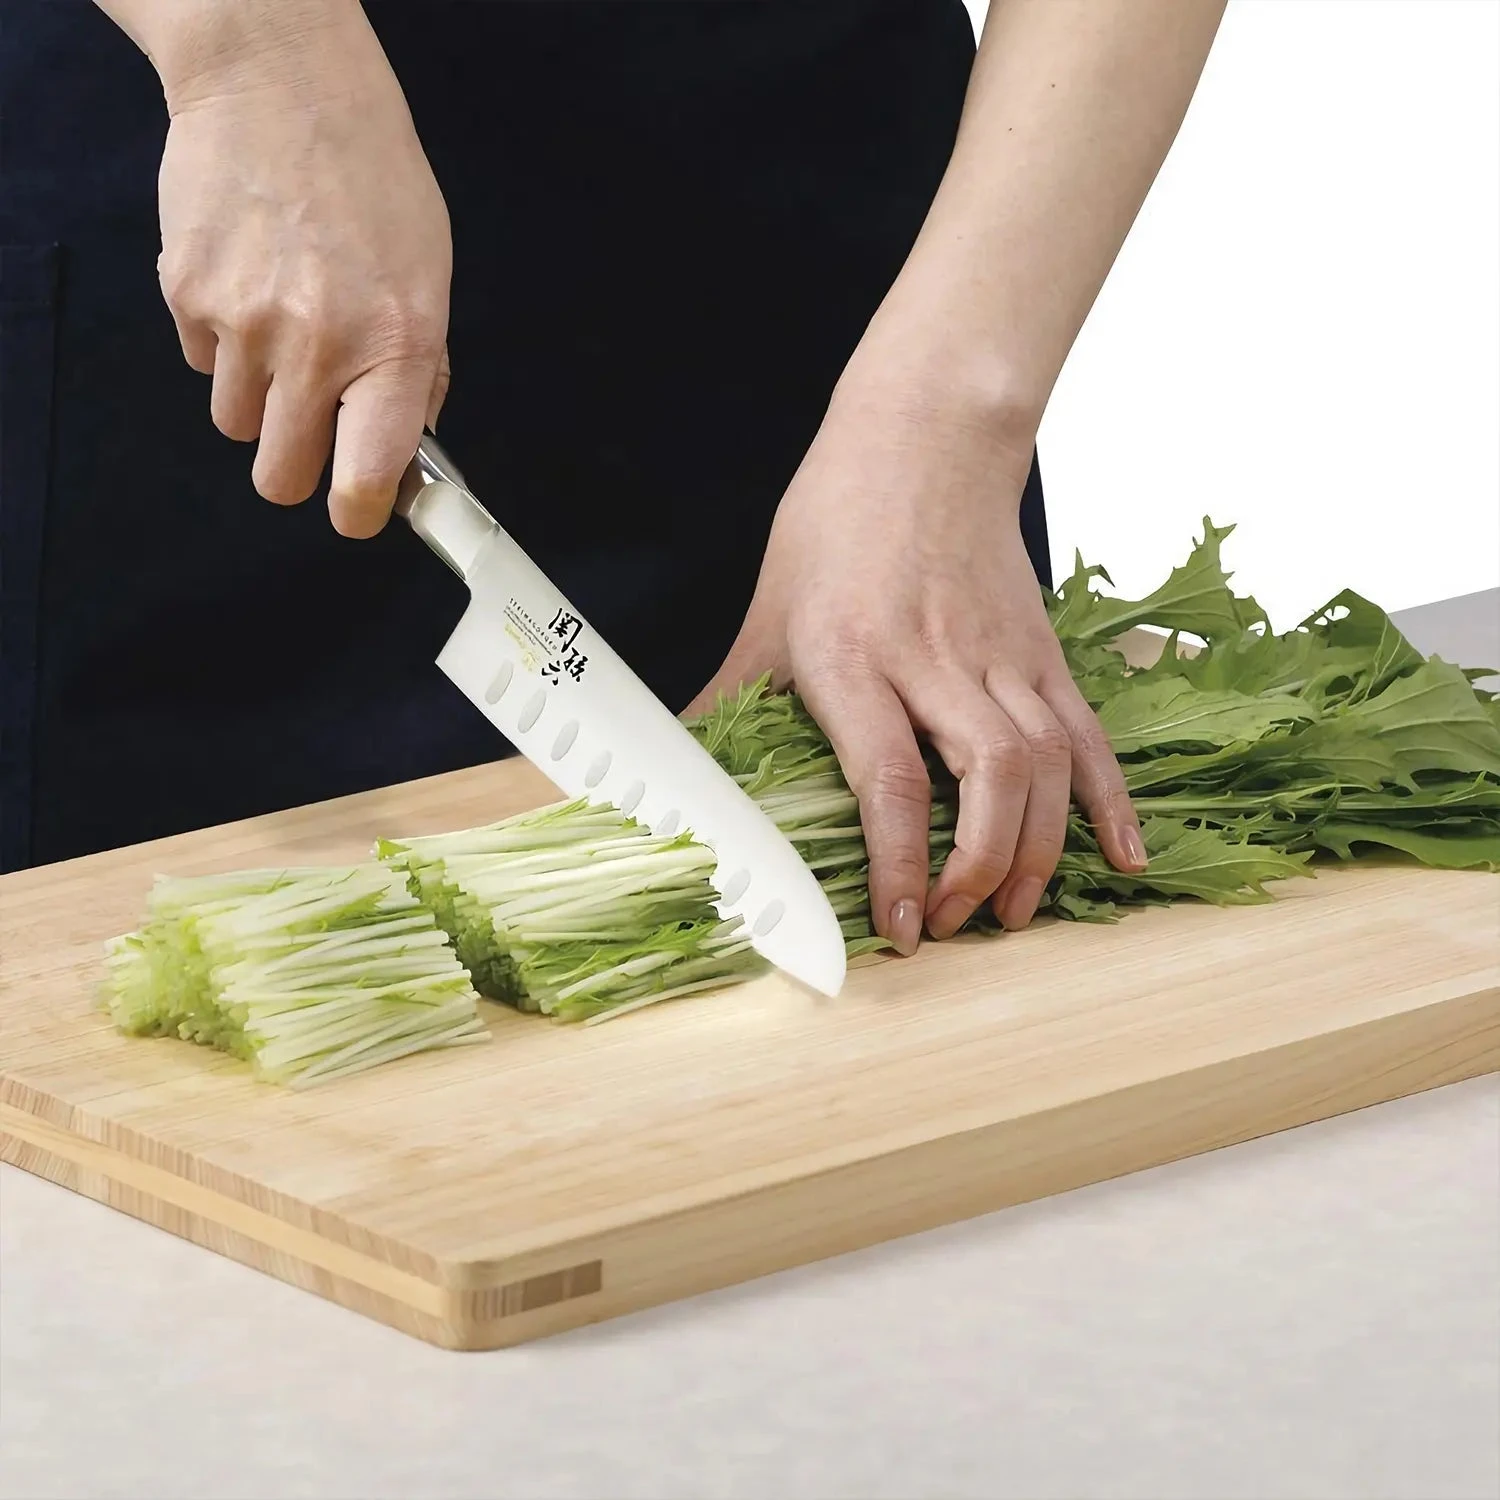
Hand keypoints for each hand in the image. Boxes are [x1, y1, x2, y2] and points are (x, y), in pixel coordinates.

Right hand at [153, 5, 450, 535]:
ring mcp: (243, 323)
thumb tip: (403, 449)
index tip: (358, 511)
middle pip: (280, 475)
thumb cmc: (370, 179)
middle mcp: (316, 347)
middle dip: (297, 463)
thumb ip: (418, 372)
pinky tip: (250, 284)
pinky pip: (204, 364)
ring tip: (284, 327)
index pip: (364, 481)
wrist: (280, 83)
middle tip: (314, 421)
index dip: (358, 513)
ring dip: (260, 398)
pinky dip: (225, 343)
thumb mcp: (428, 279)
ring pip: (237, 424)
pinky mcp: (187, 295)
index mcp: (394, 349)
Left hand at [687, 375, 1146, 955]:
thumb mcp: (767, 615)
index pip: (889, 777)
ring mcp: (1002, 656)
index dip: (899, 863)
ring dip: (1038, 849)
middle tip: (956, 924)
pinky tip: (1122, 857)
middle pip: (988, 778)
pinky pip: (1088, 733)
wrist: (925, 439)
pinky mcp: (1044, 651)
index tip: (902, 925)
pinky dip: (1110, 800)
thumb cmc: (835, 523)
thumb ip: (728, 703)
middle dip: (980, 868)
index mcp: (856, 656)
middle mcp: (937, 660)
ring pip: (1047, 764)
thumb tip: (670, 776)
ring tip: (1013, 911)